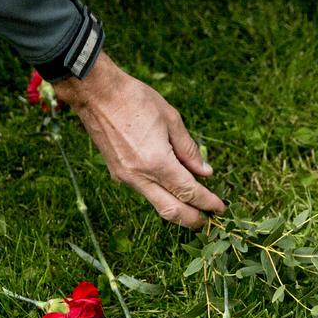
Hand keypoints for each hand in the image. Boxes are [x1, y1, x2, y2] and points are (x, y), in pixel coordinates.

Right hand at [54, 53, 224, 227]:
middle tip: (208, 223)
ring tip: (194, 205)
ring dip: (176, 207)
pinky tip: (171, 186)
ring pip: (156, 203)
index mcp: (156, 162)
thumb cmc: (135, 100)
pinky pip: (144, 190)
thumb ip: (189, 150)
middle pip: (171, 210)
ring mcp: (125, 177)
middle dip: (192, 219)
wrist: (96, 95)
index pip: (188, 191)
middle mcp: (139, 176)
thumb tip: (205, 172)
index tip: (220, 208)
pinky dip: (161, 193)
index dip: (207, 202)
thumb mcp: (171, 119)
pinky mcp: (117, 173)